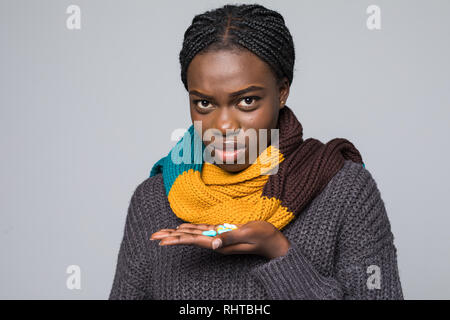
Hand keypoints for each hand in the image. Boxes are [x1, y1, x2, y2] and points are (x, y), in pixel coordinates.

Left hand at [150, 221, 290, 259]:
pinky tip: (182, 228)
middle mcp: (216, 242)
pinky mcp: (224, 233)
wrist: (274, 242)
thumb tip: (212, 244)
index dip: (176, 240)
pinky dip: (191, 229)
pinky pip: (203, 231)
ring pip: (193, 235)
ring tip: (161, 233)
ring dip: (177, 233)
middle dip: (170, 237)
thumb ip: (230, 237)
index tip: (161, 241)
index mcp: (220, 244)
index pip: (193, 241)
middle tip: (152, 236)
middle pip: (188, 238)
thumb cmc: (264, 237)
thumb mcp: (248, 233)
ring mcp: (219, 238)